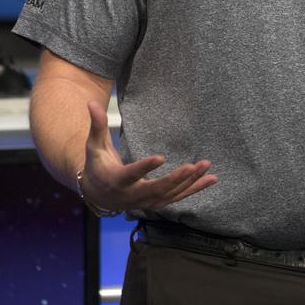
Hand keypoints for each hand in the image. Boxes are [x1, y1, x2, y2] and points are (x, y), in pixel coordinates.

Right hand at [78, 100, 216, 212]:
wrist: (97, 194)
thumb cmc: (97, 165)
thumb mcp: (94, 146)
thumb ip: (97, 125)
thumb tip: (91, 102)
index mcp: (115, 180)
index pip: (130, 174)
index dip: (144, 167)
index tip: (161, 157)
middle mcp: (131, 195)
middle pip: (155, 189)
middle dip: (175, 179)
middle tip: (193, 165)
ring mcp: (146, 202)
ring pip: (170, 194)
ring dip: (190, 182)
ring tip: (206, 165)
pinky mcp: (157, 203)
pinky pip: (178, 197)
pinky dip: (195, 189)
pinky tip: (212, 179)